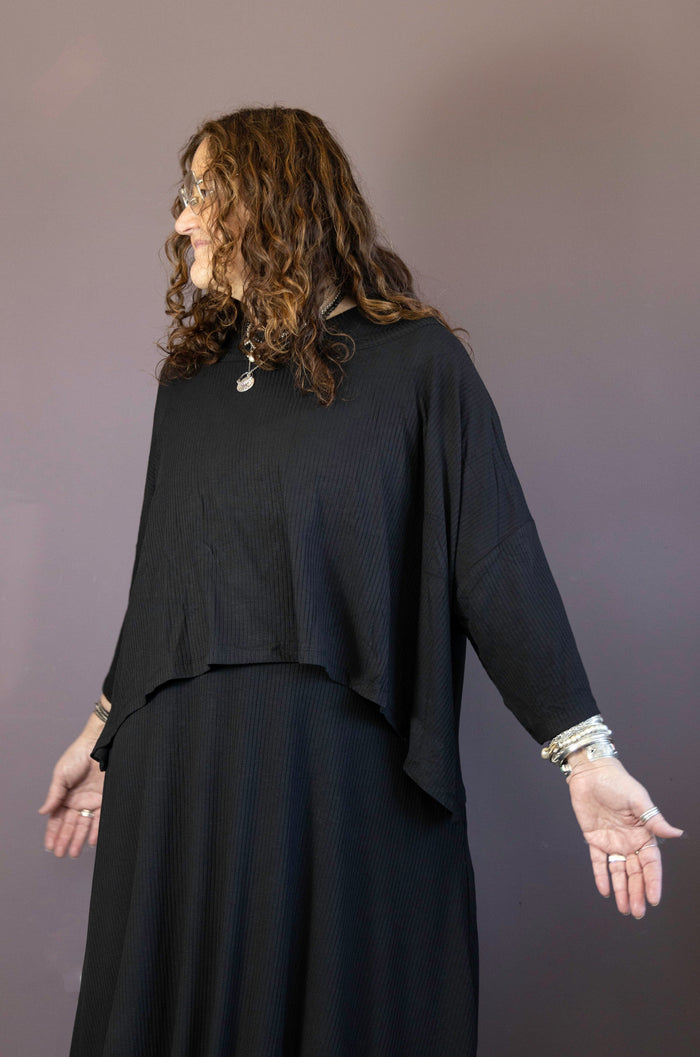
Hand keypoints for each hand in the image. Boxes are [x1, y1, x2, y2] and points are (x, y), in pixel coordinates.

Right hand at [37, 734, 104, 857]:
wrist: (97, 745)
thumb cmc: (77, 756)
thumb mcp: (61, 776)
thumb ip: (54, 795)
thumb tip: (42, 812)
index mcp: (65, 797)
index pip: (57, 819)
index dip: (53, 833)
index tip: (50, 847)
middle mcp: (78, 801)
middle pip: (70, 825)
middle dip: (66, 840)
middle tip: (62, 854)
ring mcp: (91, 801)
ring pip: (84, 825)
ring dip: (79, 839)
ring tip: (75, 853)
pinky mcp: (105, 799)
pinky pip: (100, 818)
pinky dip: (96, 830)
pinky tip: (91, 841)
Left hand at [566, 756, 682, 917]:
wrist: (591, 772)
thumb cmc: (617, 781)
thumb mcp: (639, 800)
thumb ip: (655, 820)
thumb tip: (677, 834)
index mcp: (643, 833)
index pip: (651, 864)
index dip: (653, 882)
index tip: (654, 900)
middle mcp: (629, 841)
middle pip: (635, 872)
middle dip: (637, 892)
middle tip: (638, 912)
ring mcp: (612, 841)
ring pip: (618, 871)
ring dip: (622, 890)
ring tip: (625, 909)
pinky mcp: (594, 838)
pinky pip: (598, 862)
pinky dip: (601, 876)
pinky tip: (606, 891)